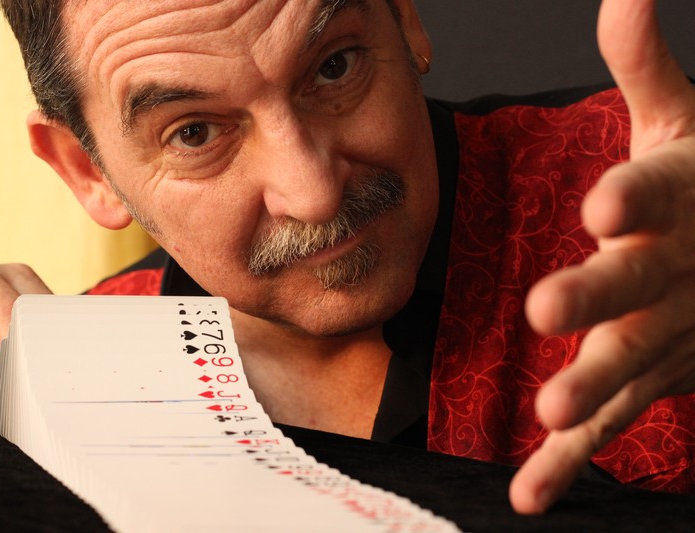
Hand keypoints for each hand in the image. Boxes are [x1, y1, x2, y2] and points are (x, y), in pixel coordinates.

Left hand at [510, 0, 694, 512]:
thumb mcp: (684, 121)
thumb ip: (645, 66)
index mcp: (680, 201)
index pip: (658, 192)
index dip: (635, 195)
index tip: (604, 199)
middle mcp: (676, 272)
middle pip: (637, 287)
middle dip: (597, 298)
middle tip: (549, 307)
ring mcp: (669, 335)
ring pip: (625, 365)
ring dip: (588, 391)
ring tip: (547, 412)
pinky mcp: (653, 379)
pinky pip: (608, 422)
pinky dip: (568, 459)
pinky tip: (527, 492)